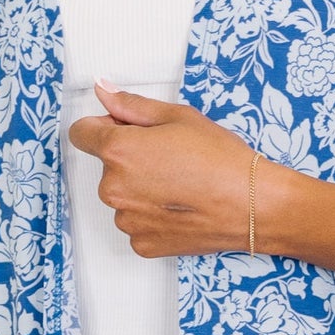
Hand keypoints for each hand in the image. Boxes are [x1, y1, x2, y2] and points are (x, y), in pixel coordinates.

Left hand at [67, 80, 252, 256]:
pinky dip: (153, 216)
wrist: (253, 205)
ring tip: (180, 185)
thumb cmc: (221, 160)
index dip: (103, 127)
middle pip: (107, 167)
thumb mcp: (178, 117)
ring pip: (123, 197)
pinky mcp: (142, 244)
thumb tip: (103, 91)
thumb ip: (131, 105)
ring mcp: (127, 220)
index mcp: (118, 151)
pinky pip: (137, 223)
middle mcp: (114, 188)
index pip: (81, 133)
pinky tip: (180, 207)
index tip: (125, 130)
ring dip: (141, 190)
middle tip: (170, 158)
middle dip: (130, 160)